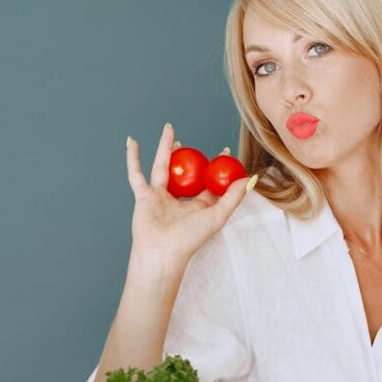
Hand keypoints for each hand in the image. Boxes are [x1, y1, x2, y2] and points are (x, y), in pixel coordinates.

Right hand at [125, 123, 254, 265]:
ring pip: (163, 167)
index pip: (208, 182)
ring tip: (169, 129)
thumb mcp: (217, 216)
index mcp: (198, 207)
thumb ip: (234, 197)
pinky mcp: (144, 197)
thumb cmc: (190, 239)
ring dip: (164, 148)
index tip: (224, 152)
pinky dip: (132, 158)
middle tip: (192, 142)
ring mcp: (160, 198)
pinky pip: (136, 174)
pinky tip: (131, 141)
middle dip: (188, 156)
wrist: (162, 252)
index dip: (216, 167)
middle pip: (184, 172)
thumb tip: (250, 178)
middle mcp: (179, 201)